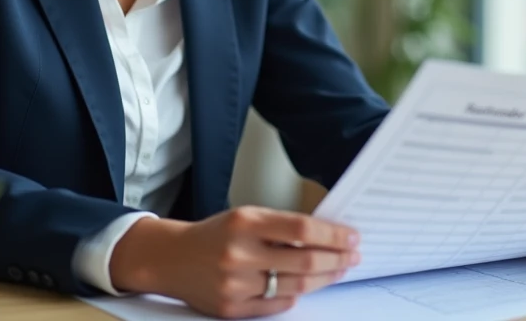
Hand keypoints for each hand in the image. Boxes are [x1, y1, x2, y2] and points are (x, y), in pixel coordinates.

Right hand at [109, 206, 359, 318]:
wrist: (172, 259)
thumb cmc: (215, 234)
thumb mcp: (245, 217)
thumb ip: (281, 226)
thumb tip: (328, 236)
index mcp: (245, 222)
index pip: (302, 230)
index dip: (333, 235)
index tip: (352, 237)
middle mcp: (239, 253)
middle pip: (304, 261)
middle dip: (336, 259)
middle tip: (353, 256)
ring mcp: (235, 284)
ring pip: (295, 286)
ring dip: (324, 279)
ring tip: (339, 270)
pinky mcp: (232, 308)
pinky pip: (277, 305)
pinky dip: (297, 296)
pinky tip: (309, 286)